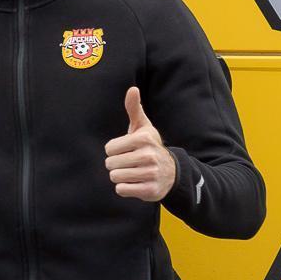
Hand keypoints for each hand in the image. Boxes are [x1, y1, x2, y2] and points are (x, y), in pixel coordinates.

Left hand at [105, 86, 176, 203]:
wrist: (171, 172)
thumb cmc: (150, 147)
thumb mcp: (143, 127)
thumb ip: (134, 109)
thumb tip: (132, 89)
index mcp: (143, 139)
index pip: (109, 148)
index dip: (115, 151)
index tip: (127, 150)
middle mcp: (148, 155)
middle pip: (110, 164)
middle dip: (116, 164)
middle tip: (130, 163)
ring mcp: (150, 173)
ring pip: (115, 177)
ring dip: (120, 176)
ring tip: (133, 172)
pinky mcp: (150, 190)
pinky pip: (122, 190)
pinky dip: (125, 188)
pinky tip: (136, 183)